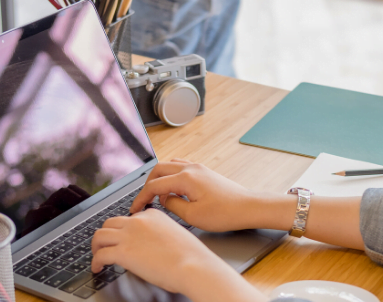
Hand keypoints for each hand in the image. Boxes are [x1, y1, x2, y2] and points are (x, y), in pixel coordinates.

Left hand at [91, 209, 265, 301]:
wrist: (193, 265)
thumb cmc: (191, 256)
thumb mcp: (175, 235)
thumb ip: (159, 235)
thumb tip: (150, 246)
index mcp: (152, 215)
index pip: (130, 218)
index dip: (123, 230)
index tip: (122, 238)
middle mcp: (138, 221)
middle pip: (110, 223)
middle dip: (105, 235)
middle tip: (104, 245)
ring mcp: (129, 235)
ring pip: (99, 235)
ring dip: (96, 246)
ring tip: (97, 256)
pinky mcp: (123, 252)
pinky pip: (100, 255)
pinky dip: (95, 262)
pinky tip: (98, 268)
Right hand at [130, 159, 267, 231]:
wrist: (248, 208)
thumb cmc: (225, 213)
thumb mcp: (193, 216)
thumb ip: (173, 205)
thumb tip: (164, 200)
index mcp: (185, 178)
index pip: (154, 185)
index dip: (141, 198)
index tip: (135, 209)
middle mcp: (191, 168)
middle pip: (158, 170)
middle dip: (147, 185)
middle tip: (144, 201)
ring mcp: (199, 168)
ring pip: (169, 166)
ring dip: (159, 178)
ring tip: (157, 195)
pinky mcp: (205, 172)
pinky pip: (180, 167)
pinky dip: (171, 176)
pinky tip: (173, 189)